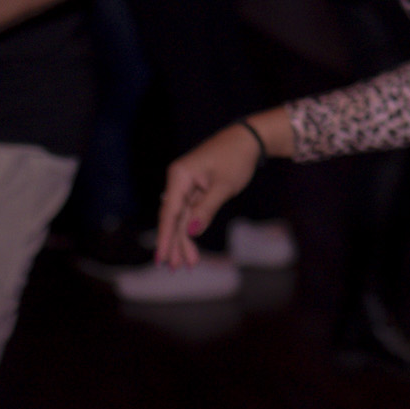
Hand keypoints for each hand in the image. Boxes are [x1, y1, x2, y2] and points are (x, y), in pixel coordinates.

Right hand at [155, 122, 264, 266]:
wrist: (248, 139)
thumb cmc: (236, 158)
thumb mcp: (224, 186)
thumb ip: (206, 209)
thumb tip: (192, 232)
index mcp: (179, 176)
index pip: (169, 212)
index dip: (165, 237)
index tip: (161, 258)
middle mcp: (178, 181)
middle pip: (173, 218)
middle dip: (175, 244)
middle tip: (176, 269)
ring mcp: (186, 185)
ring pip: (182, 218)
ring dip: (184, 240)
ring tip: (187, 265)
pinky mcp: (195, 189)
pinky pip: (190, 213)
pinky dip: (192, 229)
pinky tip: (192, 246)